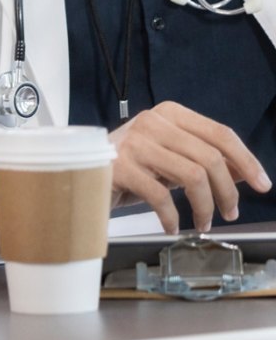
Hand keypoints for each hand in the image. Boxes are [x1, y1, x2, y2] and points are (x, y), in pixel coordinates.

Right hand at [110, 101, 271, 232]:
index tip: (261, 183)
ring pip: (193, 176)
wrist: (81, 173)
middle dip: (228, 192)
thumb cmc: (129, 166)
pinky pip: (162, 196)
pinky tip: (171, 226)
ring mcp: (136, 143)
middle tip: (229, 213)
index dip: (246, 160)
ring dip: (205, 208)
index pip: (219, 133)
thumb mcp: (170, 158)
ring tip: (202, 223)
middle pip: (211, 157)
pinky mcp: (121, 167)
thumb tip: (243, 171)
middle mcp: (153, 122)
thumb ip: (203, 159)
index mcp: (169, 113)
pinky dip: (172, 218)